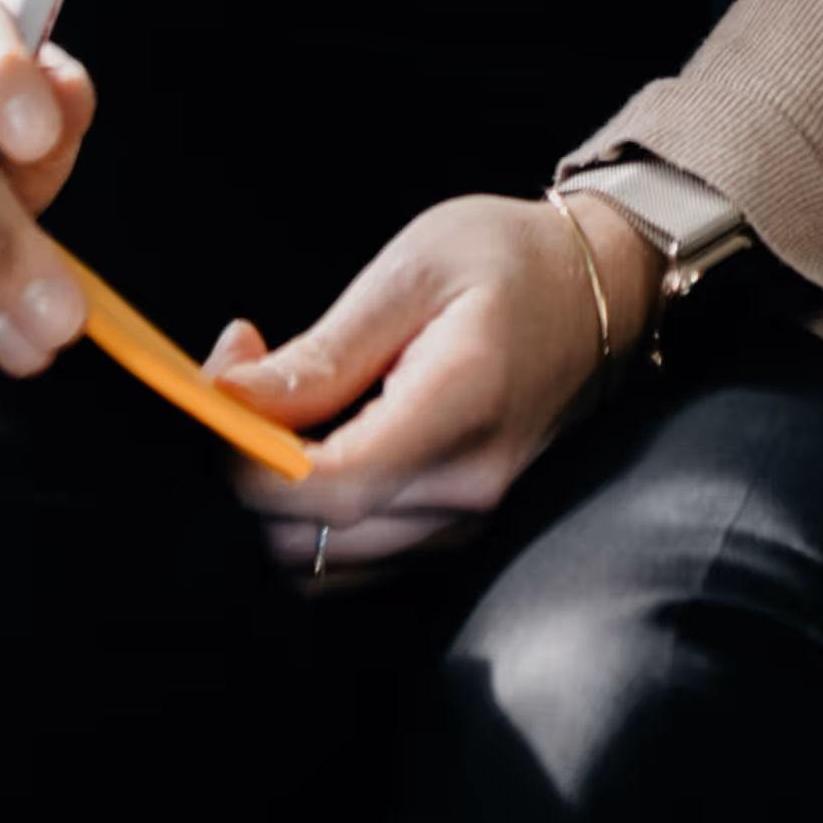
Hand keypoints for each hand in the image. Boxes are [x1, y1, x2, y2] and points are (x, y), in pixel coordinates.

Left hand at [215, 188, 660, 571]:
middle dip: (250, 468)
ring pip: (321, 560)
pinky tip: (319, 439)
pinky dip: (312, 513)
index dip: (247, 459)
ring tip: (285, 402)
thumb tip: (228, 399)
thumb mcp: (411, 273)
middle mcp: (466, 489)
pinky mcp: (455, 530)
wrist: (604, 289)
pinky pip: (353, 557)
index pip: (328, 486)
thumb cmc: (510, 261)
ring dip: (276, 495)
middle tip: (246, 371)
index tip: (218, 391)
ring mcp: (465, 521)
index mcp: (460, 410)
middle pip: (310, 537)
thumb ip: (322, 353)